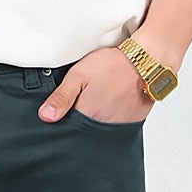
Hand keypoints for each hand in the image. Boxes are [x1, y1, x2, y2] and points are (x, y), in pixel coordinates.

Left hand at [38, 47, 155, 123]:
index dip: (64, 120)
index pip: (68, 128)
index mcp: (87, 115)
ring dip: (98, 120)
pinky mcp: (133, 122)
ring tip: (101, 100)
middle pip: (85, 130)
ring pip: (102, 129)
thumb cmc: (113, 65)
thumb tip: (45, 116)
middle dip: (81, 121)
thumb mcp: (79, 75)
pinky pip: (118, 126)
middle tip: (88, 100)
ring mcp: (120, 125)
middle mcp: (103, 125)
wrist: (146, 62)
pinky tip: (113, 104)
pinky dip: (114, 118)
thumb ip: (61, 97)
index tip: (65, 111)